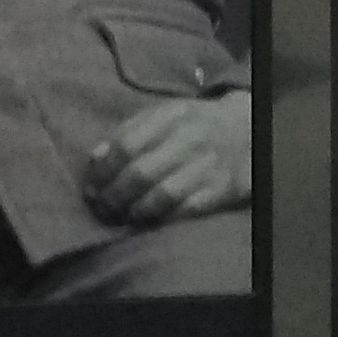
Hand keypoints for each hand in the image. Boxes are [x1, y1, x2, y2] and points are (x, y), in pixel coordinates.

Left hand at [84, 91, 251, 225]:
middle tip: (103, 208)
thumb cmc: (192, 124)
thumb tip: (95, 159)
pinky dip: (165, 218)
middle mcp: (190, 138)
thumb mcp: (161, 116)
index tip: (91, 187)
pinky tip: (152, 221)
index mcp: (170, 116)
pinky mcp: (223, 188)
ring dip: (137, 211)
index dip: (103, 171)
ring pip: (163, 195)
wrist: (245, 128)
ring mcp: (208, 164)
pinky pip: (187, 210)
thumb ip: (127, 133)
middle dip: (115, 197)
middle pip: (141, 173)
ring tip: (125, 216)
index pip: (126, 145)